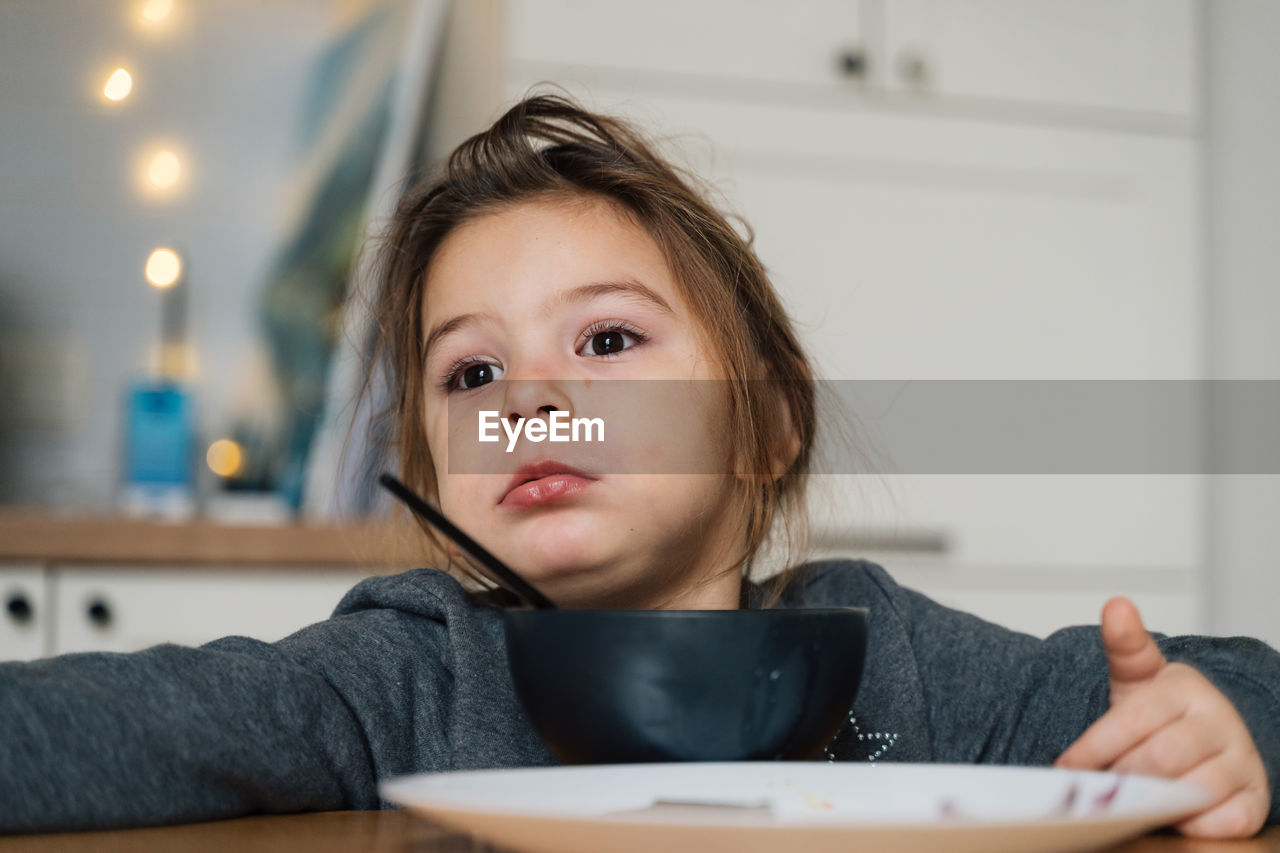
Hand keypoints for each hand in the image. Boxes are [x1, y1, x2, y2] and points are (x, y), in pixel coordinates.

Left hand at [1055, 597, 1269, 837]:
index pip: (1131, 721)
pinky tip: (1172, 812)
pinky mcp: (1253, 799)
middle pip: (1158, 759)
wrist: (1210, 736)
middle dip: (1123, 775)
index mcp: (1186, 688)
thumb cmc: (1165, 711)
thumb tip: (1116, 605)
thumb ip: (1123, 646)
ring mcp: (1241, 761)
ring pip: (1189, 790)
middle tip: (1102, 785)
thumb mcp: (1137, 676)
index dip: (1093, 748)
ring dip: (1153, 799)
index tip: (1066, 767)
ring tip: (1131, 797)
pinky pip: (1221, 821)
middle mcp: (1220, 722)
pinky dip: (1191, 822)